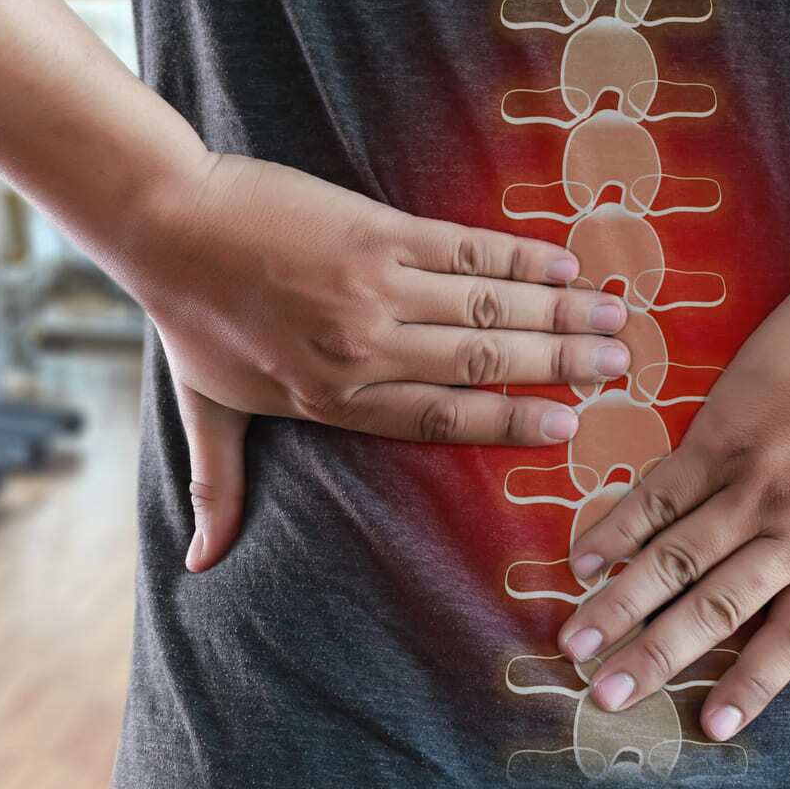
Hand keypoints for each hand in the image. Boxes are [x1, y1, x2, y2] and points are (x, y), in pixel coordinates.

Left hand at [127, 153, 634, 572]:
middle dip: (560, 368)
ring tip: (617, 318)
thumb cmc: (188, 318)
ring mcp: (374, 287)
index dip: (509, 423)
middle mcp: (364, 349)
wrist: (166, 223)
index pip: (442, 418)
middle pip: (481, 364)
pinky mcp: (376, 231)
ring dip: (559, 314)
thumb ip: (218, 488)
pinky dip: (519, 258)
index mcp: (334, 399)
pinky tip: (564, 265)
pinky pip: (465, 250)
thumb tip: (200, 565)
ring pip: (487, 309)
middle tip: (622, 370)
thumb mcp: (208, 410)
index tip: (568, 429)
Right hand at [552, 268, 789, 740]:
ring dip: (617, 606)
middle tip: (605, 697)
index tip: (712, 728)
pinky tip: (583, 558)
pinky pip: (658, 495)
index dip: (751, 685)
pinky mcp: (721, 436)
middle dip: (652, 659)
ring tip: (574, 642)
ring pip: (672, 562)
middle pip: (712, 612)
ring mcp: (755, 485)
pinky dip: (616, 529)